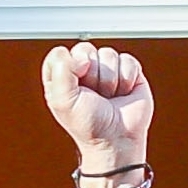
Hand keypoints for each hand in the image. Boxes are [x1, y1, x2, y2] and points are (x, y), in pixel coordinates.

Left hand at [41, 42, 153, 171]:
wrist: (116, 138)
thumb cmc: (88, 124)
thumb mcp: (62, 100)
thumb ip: (61, 72)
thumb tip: (81, 56)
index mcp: (61, 78)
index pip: (59, 53)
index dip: (68, 64)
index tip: (74, 82)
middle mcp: (82, 71)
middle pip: (85, 49)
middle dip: (90, 73)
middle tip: (93, 94)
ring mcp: (106, 70)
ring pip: (108, 54)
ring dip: (109, 80)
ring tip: (108, 97)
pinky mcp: (128, 71)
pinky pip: (127, 60)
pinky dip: (126, 79)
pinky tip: (122, 94)